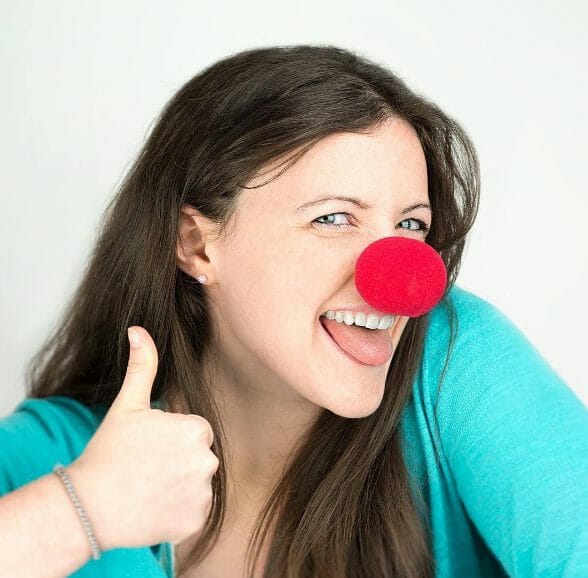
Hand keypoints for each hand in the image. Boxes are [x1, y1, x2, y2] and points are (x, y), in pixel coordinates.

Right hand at [68, 326, 218, 549]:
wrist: (89, 506)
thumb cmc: (109, 452)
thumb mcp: (127, 405)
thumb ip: (142, 366)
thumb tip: (139, 330)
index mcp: (197, 429)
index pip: (195, 431)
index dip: (171, 438)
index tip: (150, 448)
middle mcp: (208, 460)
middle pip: (199, 457)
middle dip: (178, 461)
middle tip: (147, 469)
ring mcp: (203, 493)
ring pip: (197, 484)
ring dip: (180, 486)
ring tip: (149, 488)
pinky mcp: (196, 520)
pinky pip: (195, 511)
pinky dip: (179, 512)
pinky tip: (154, 507)